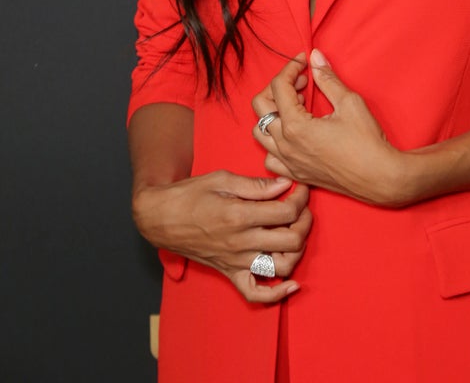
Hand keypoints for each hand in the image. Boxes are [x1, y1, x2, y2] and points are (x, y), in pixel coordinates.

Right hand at [132, 172, 311, 302]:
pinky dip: (277, 294)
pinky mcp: (229, 273)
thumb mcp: (223, 178)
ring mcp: (236, 261)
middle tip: (302, 207)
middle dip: (305, 221)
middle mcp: (241, 242)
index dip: (301, 199)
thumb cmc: (190, 194)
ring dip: (297, 251)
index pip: (286, 212)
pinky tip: (291, 283)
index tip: (301, 188)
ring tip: (296, 232)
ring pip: (281, 267)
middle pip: (291, 240)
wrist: (161, 217)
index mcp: (239, 215)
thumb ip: (257, 185)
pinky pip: (256, 294)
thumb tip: (285, 184)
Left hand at [252, 50, 405, 206]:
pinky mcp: (296, 174)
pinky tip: (294, 135)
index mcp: (295, 126)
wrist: (379, 177)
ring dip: (273, 113)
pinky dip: (275, 143)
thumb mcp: (349, 102)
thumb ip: (327, 78)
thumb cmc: (367, 141)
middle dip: (278, 87)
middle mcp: (285, 145)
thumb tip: (315, 57)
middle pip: (261, 106)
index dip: (291, 68)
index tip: (304, 61)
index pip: (279, 87)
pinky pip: (270, 158)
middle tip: (302, 82)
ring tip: (298, 107)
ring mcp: (289, 162)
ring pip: (260, 133)